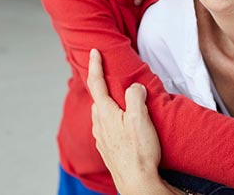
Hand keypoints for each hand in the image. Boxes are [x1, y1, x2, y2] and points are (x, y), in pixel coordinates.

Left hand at [87, 49, 181, 194]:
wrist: (138, 183)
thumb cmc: (140, 151)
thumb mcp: (139, 118)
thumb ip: (135, 96)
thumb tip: (135, 87)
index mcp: (105, 113)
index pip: (97, 83)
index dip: (95, 65)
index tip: (93, 51)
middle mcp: (100, 125)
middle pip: (98, 98)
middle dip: (103, 85)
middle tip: (111, 75)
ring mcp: (103, 138)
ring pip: (102, 113)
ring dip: (109, 102)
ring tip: (121, 99)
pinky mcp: (109, 148)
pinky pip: (107, 126)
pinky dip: (113, 117)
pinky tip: (123, 123)